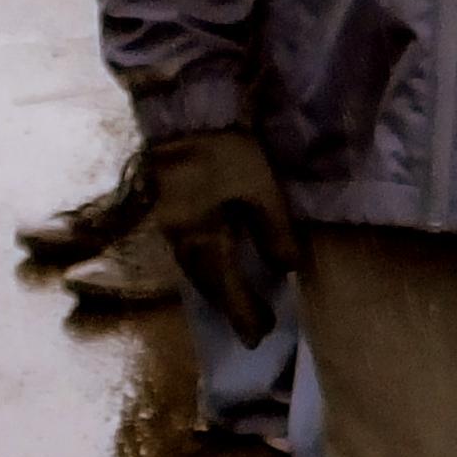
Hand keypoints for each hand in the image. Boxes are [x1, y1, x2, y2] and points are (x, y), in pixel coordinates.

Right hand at [145, 129, 296, 343]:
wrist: (186, 119)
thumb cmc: (227, 153)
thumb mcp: (261, 190)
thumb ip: (274, 231)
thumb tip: (286, 270)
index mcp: (203, 237)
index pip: (226, 288)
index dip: (244, 314)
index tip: (259, 338)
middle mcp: (181, 241)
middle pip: (207, 286)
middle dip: (230, 309)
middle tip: (254, 331)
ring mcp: (170, 229)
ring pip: (195, 273)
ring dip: (217, 293)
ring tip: (240, 308)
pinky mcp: (169, 216)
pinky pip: (189, 257)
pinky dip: (207, 273)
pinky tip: (219, 273)